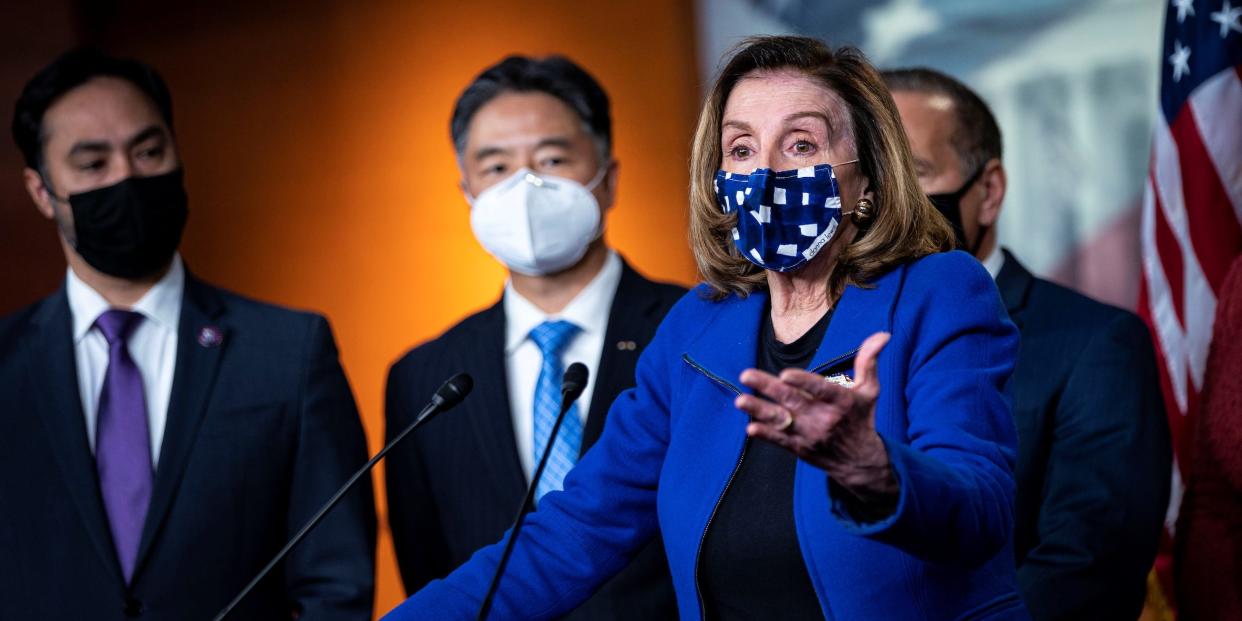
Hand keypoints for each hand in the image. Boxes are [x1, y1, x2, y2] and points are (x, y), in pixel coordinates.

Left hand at [734, 331, 896, 495]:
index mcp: (841, 402)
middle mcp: (823, 419)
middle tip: (746, 374)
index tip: (785, 374)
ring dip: (759, 410)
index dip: (803, 382)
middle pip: (793, 401)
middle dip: (768, 388)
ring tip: (739, 400)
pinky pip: (780, 441)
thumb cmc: (862, 418)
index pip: (820, 390)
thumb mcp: (869, 390)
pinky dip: (765, 435)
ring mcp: (809, 435)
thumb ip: (868, 361)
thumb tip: (883, 334)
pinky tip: (750, 427)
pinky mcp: (799, 448)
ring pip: (781, 421)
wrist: (859, 462)